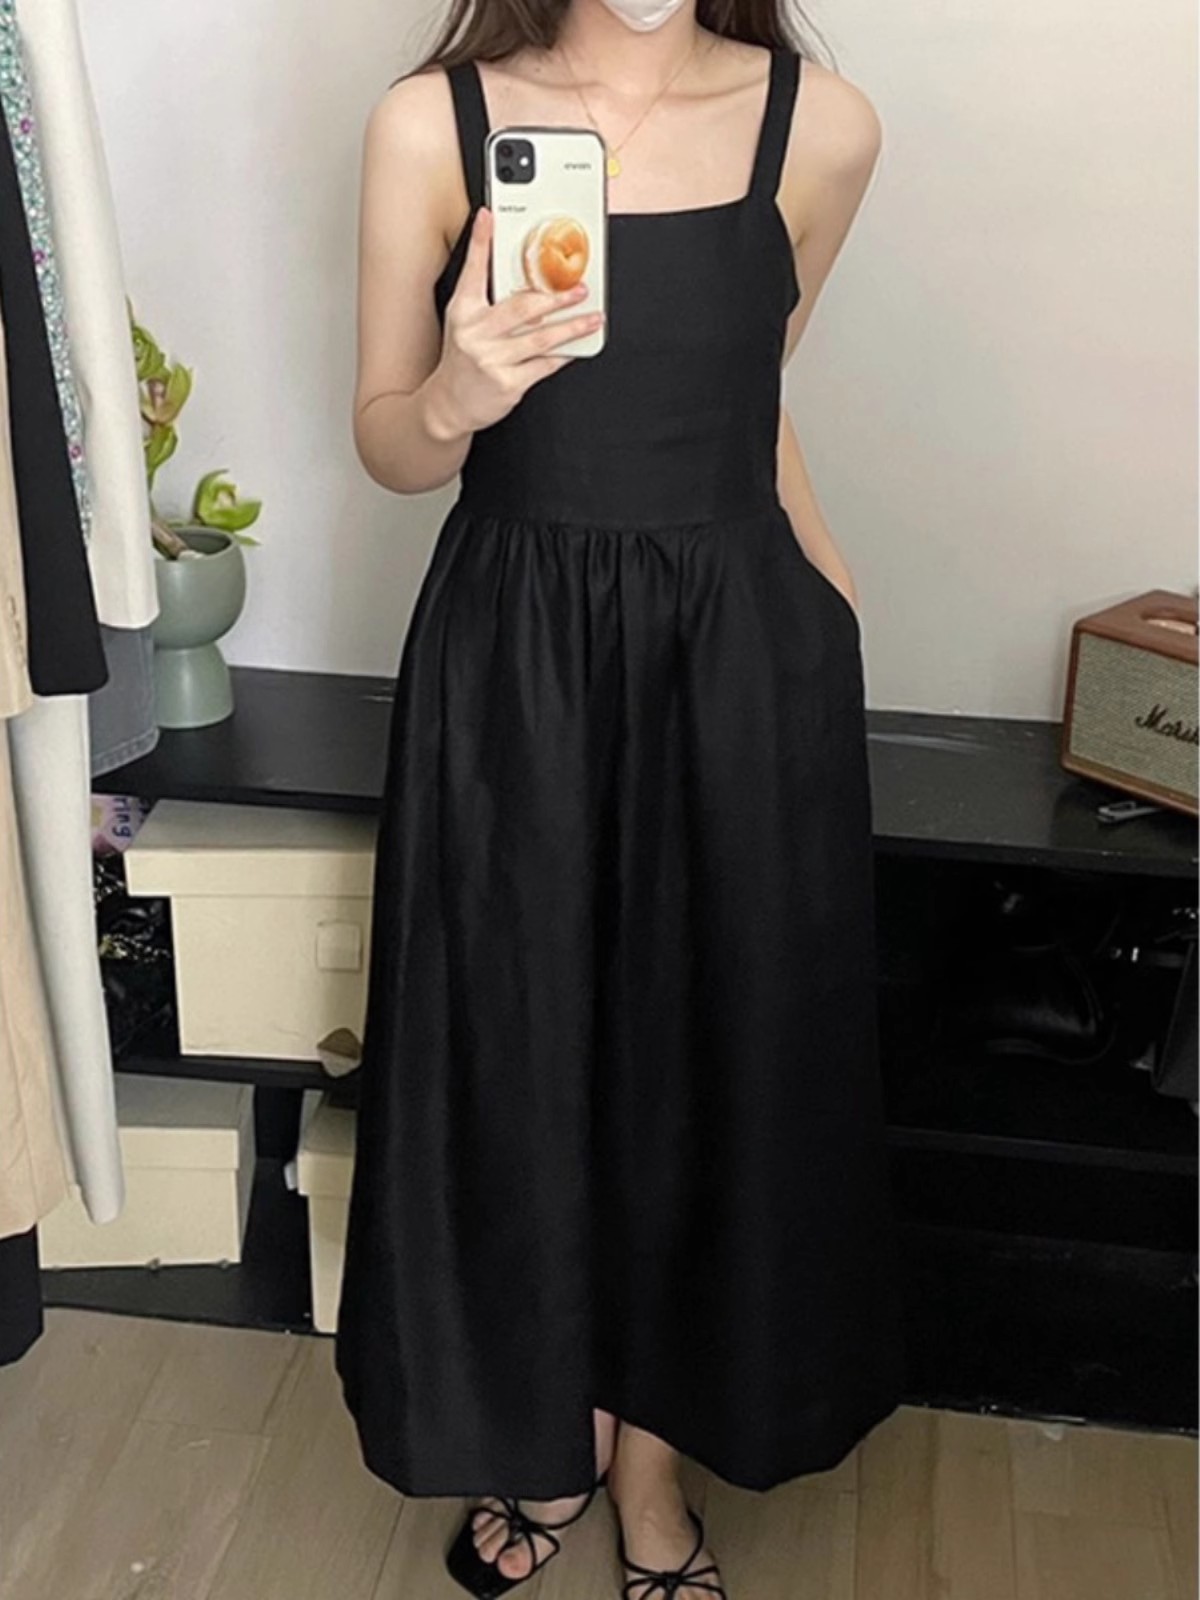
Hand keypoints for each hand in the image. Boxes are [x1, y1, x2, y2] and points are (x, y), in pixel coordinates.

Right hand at [426, 207, 603, 440]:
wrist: (449, 405)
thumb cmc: (462, 360)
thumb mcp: (464, 323)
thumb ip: (487, 298)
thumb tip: (523, 278)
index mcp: (463, 312)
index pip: (472, 271)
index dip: (479, 241)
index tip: (488, 216)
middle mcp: (475, 334)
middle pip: (523, 307)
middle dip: (557, 297)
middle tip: (579, 289)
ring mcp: (492, 360)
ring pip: (542, 337)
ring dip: (572, 326)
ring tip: (591, 318)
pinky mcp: (508, 384)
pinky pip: (544, 365)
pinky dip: (563, 354)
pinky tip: (576, 347)